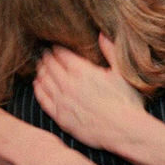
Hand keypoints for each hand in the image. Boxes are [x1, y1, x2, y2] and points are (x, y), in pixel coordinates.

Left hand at [33, 34, 144, 149]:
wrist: (124, 131)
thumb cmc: (127, 102)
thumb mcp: (122, 73)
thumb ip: (111, 51)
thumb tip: (101, 34)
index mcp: (83, 71)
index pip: (61, 54)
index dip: (56, 47)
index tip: (54, 45)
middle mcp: (68, 85)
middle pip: (50, 65)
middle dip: (47, 57)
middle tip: (45, 53)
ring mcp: (62, 101)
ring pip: (44, 80)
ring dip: (41, 70)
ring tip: (41, 65)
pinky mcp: (60, 117)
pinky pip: (42, 99)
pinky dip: (38, 89)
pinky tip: (38, 84)